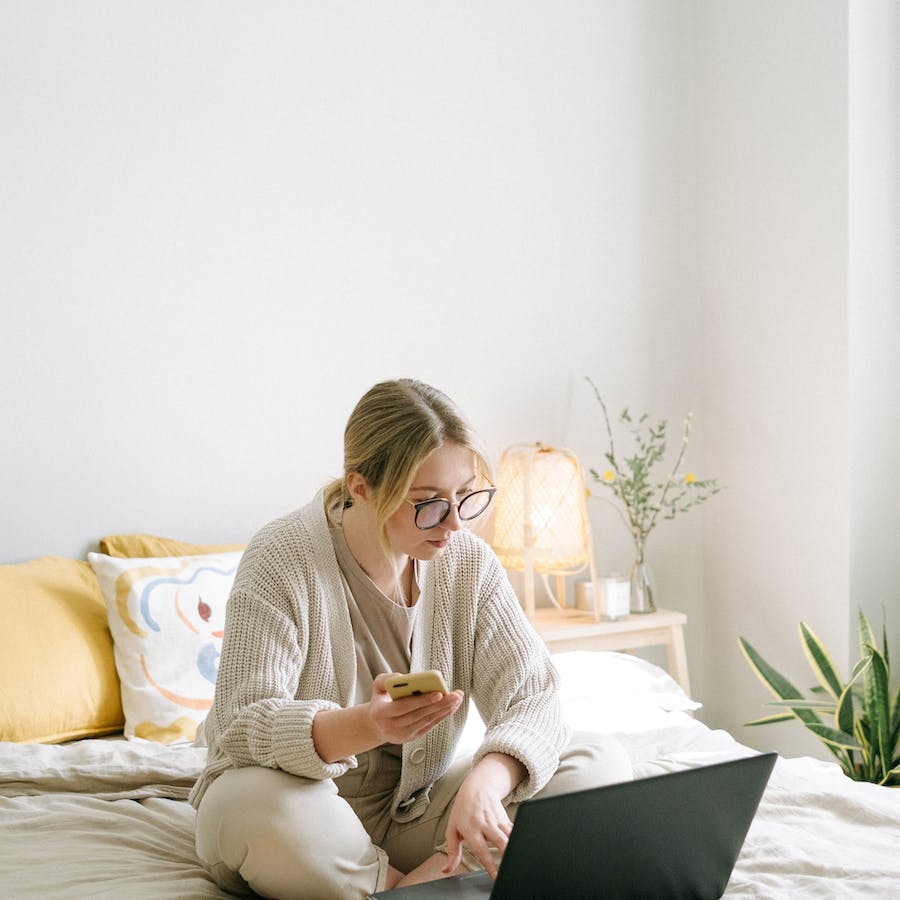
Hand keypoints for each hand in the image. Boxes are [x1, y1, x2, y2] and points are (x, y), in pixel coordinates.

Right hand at [368, 673, 462, 745]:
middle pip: (419, 715)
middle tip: (455, 695)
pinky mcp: (412, 737)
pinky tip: (451, 706)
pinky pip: (429, 725)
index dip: (422, 700)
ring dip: (444, 710)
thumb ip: (386, 679)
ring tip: (457, 698)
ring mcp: (403, 735)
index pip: (404, 707)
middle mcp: (392, 727)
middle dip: (439, 704)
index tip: (438, 693)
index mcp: (381, 713)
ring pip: (427, 721)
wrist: (376, 724)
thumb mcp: (377, 686)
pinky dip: (441, 716)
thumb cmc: (380, 700)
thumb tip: (403, 678)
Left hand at [442, 754, 523, 878]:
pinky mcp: (505, 817)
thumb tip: (446, 869)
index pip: (481, 849)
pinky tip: (521, 848)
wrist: (477, 786)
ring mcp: (496, 819)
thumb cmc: (462, 809)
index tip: (495, 876)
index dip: (489, 864)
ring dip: (514, 847)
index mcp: (471, 828)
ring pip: (509, 834)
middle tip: (510, 869)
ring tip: (518, 860)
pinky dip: (518, 838)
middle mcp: (485, 823)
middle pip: (500, 840)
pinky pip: (513, 829)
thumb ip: (452, 851)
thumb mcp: (452, 828)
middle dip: (507, 855)